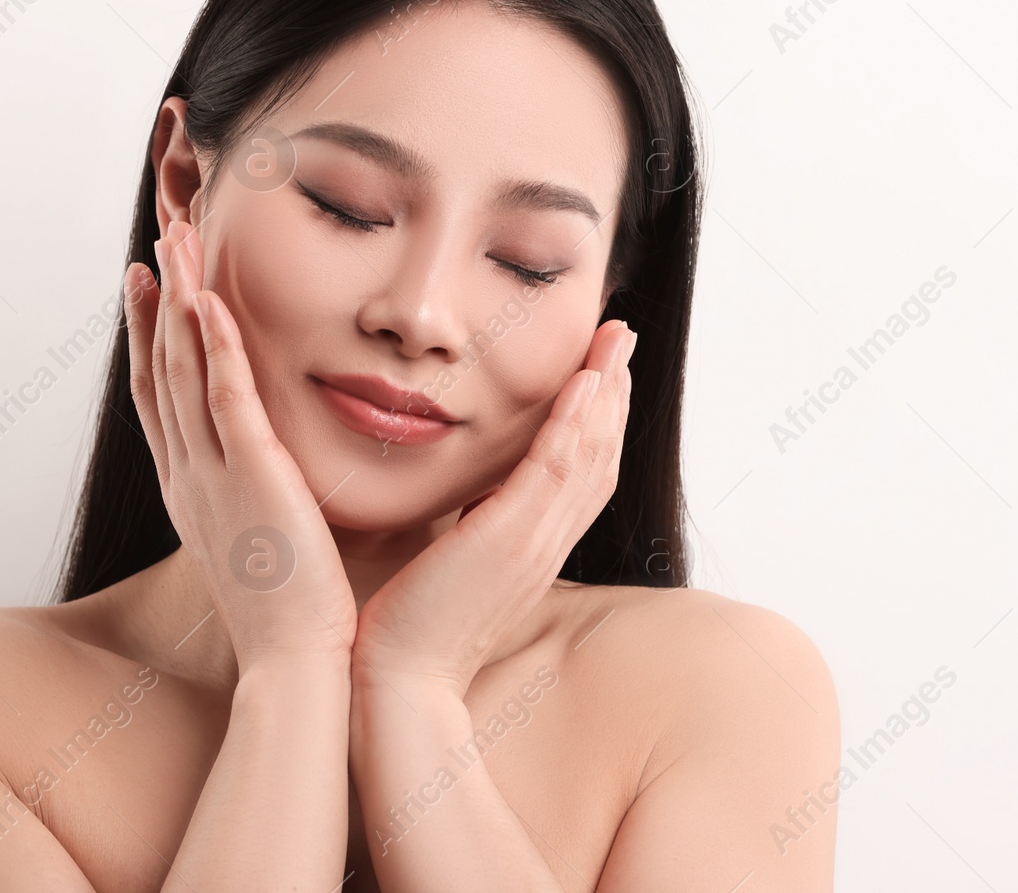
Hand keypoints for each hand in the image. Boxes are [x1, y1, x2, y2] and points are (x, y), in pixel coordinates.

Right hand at [123, 218, 357, 673]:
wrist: (296, 664)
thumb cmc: (298, 611)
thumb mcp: (271, 542)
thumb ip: (275, 495)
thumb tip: (296, 470)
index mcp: (195, 492)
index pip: (163, 400)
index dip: (150, 340)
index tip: (148, 288)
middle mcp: (190, 476)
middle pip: (160, 371)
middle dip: (153, 304)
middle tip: (151, 246)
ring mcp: (212, 475)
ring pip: (182, 370)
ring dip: (175, 302)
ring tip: (172, 243)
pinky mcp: (250, 477)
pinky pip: (224, 397)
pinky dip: (211, 345)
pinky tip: (206, 300)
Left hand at [350, 318, 636, 697]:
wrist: (396, 681)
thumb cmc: (409, 627)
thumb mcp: (448, 565)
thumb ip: (463, 528)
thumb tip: (460, 498)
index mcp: (533, 549)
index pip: (580, 473)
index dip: (597, 419)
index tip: (600, 369)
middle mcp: (546, 544)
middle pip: (600, 456)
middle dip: (614, 392)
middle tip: (621, 336)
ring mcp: (534, 543)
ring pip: (589, 455)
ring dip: (605, 391)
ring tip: (613, 340)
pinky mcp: (510, 541)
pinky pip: (555, 470)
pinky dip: (576, 423)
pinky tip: (585, 382)